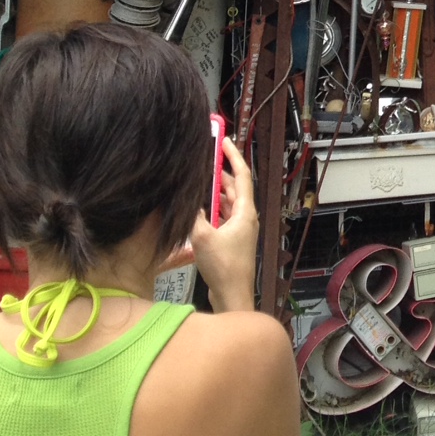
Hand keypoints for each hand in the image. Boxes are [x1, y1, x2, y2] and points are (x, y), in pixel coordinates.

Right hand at [190, 138, 258, 313]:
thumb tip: (188, 200)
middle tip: (206, 159)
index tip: (225, 141)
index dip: (233, 156)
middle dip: (220, 172)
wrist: (232, 294)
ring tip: (199, 180)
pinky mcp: (233, 239)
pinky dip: (213, 209)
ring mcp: (240, 229)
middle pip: (234, 188)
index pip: (241, 176)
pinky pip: (224, 216)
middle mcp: (246, 217)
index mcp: (245, 211)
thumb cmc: (223, 266)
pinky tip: (199, 208)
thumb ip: (195, 216)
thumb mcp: (203, 237)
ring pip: (228, 202)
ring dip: (215, 192)